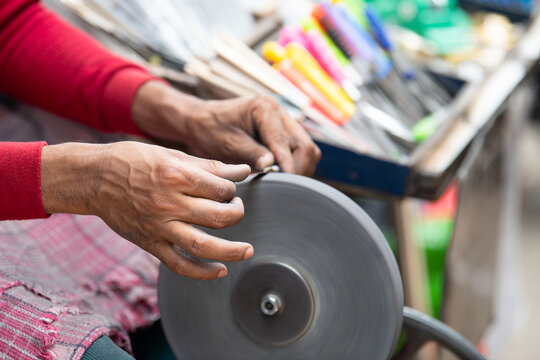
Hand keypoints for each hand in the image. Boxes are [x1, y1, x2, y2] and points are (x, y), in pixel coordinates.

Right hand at [41, 141, 252, 279]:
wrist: (93, 178)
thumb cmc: (132, 161)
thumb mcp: (171, 155)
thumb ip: (209, 166)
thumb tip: (242, 171)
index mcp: (175, 176)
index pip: (221, 189)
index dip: (233, 189)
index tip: (230, 189)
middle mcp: (168, 203)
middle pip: (218, 217)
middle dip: (237, 213)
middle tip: (237, 208)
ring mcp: (158, 226)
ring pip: (202, 245)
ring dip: (230, 251)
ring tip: (246, 250)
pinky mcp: (149, 243)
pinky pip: (179, 264)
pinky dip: (202, 272)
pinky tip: (220, 270)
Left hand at [132, 81, 320, 174]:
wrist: (202, 121)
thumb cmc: (211, 129)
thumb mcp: (228, 144)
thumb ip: (251, 153)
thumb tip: (272, 165)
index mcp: (265, 108)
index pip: (284, 142)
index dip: (287, 166)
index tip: (287, 185)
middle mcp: (280, 112)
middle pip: (304, 146)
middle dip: (297, 169)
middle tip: (285, 189)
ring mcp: (284, 122)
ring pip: (306, 150)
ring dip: (298, 169)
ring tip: (283, 185)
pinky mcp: (284, 133)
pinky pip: (298, 152)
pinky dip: (293, 166)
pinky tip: (280, 178)